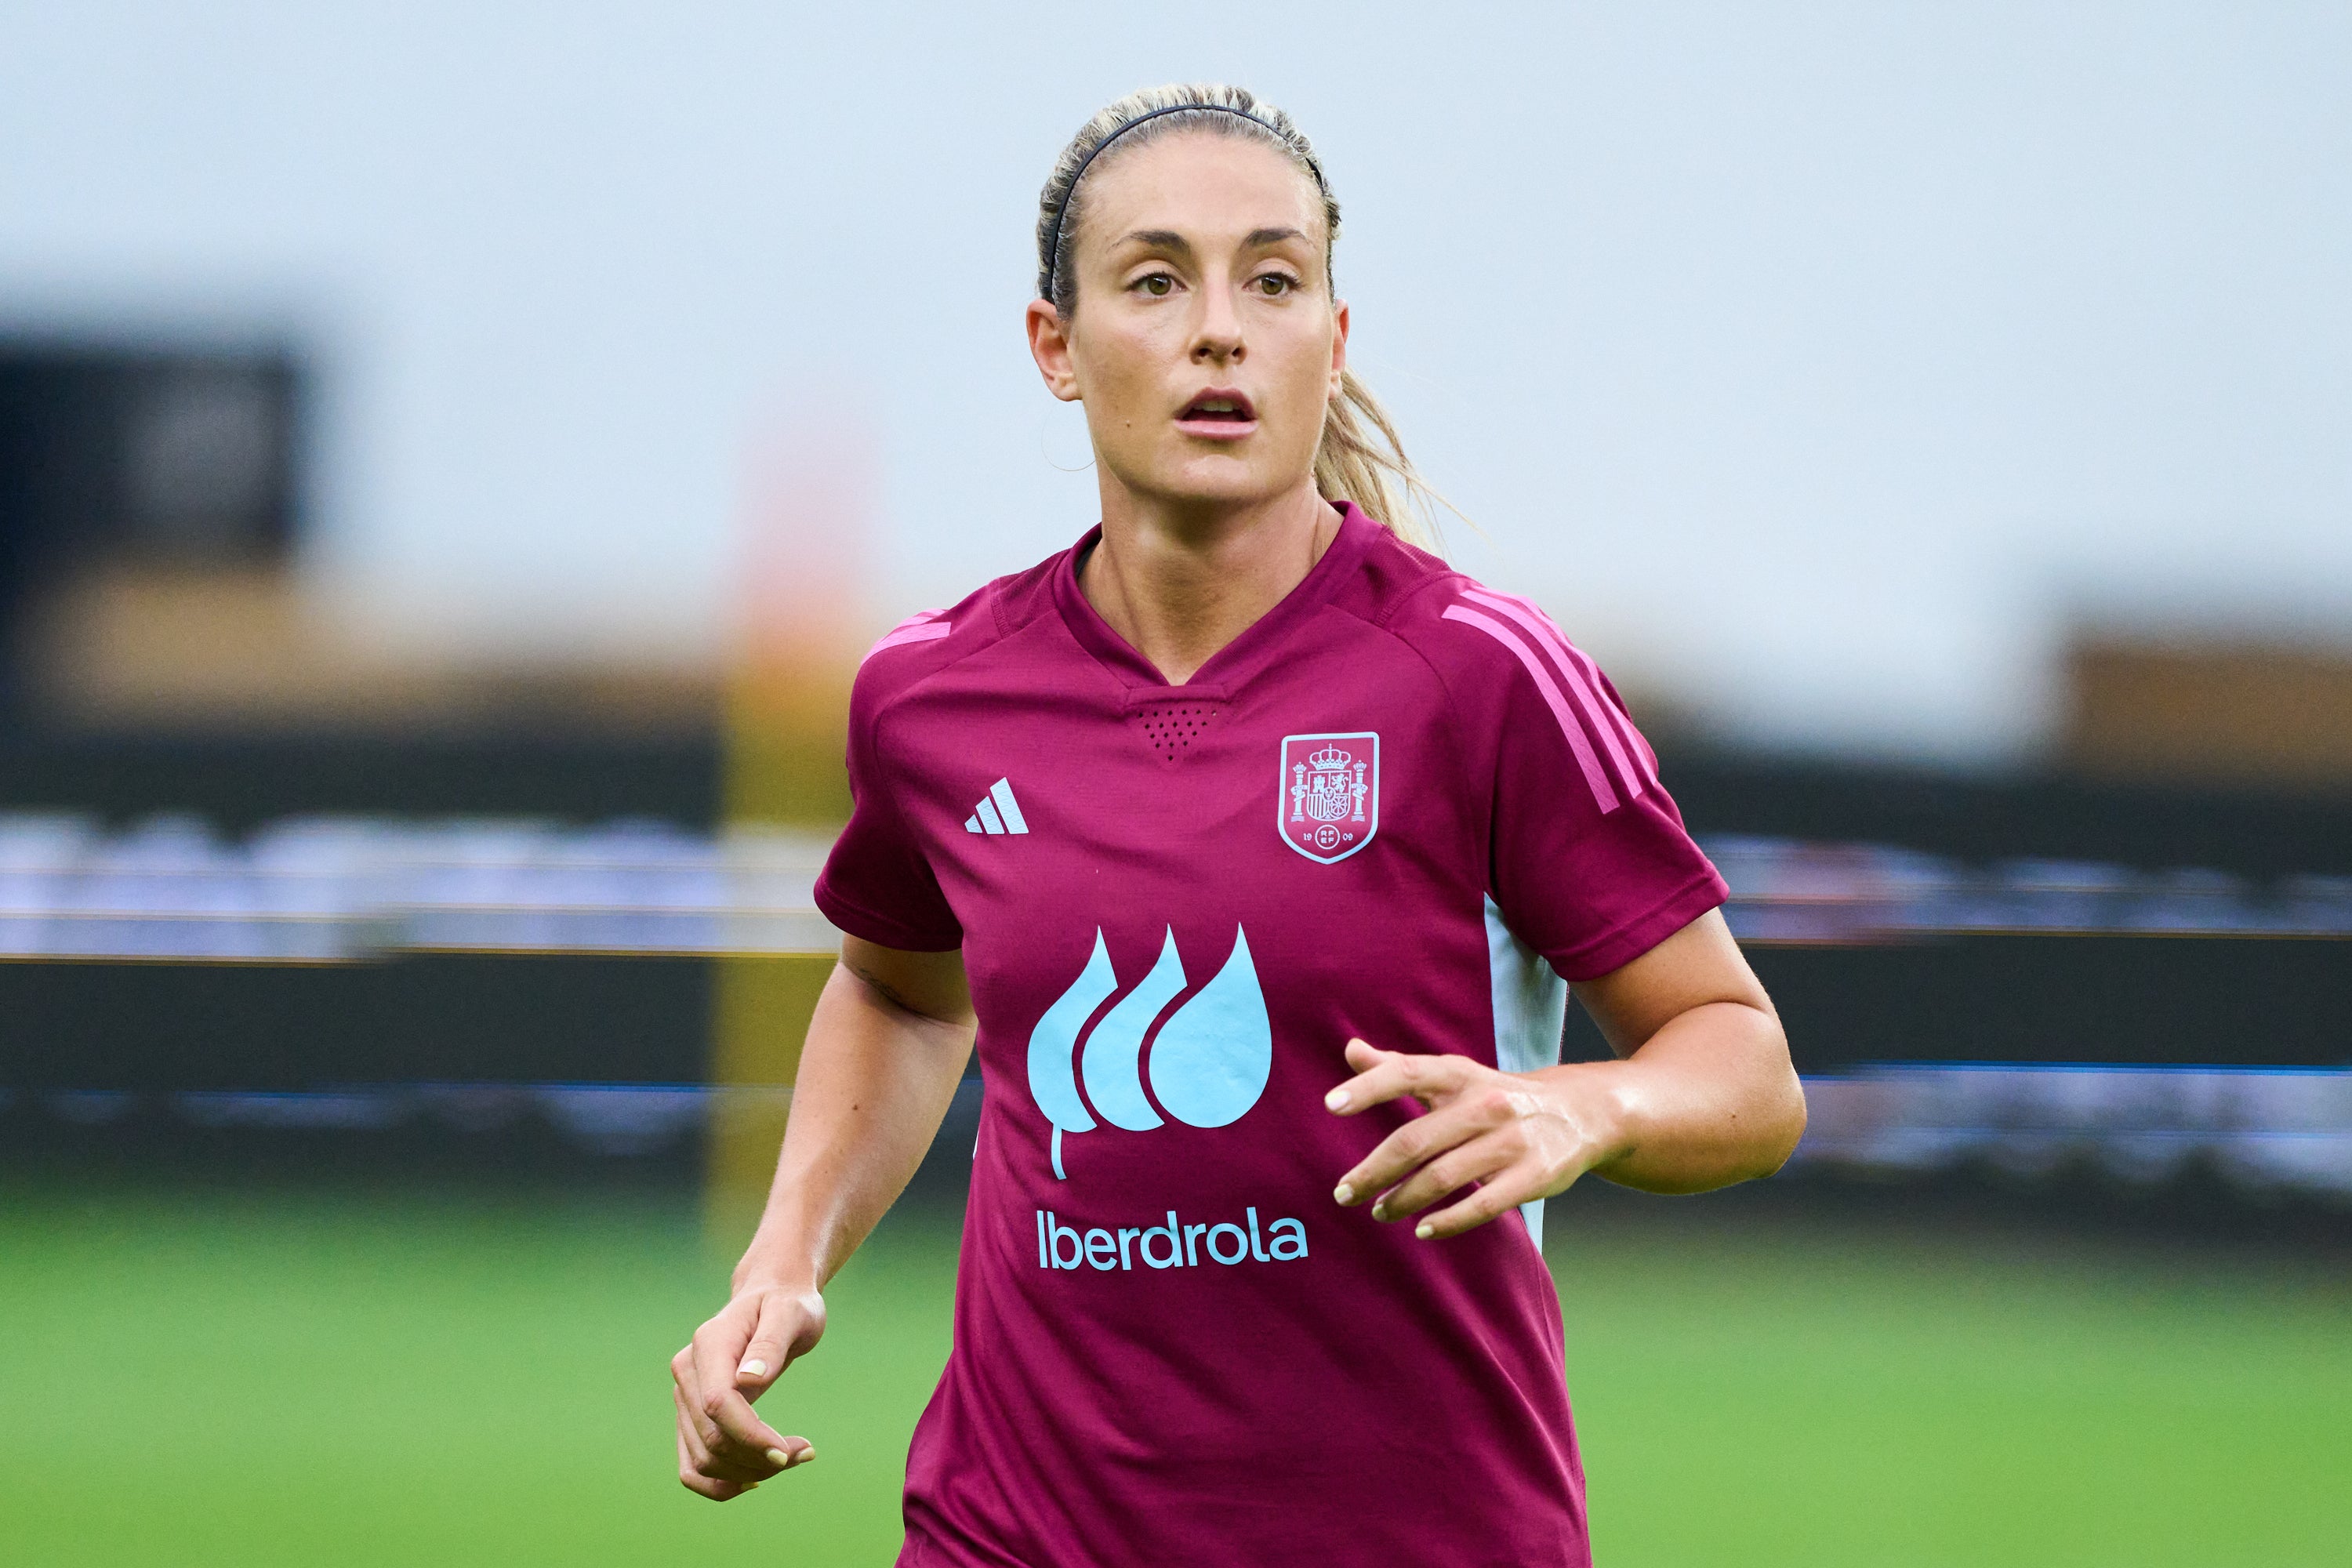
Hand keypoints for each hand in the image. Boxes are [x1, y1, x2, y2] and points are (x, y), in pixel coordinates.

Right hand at [671, 1282, 825, 1499]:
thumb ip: (771, 1344)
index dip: (749, 1436)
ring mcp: (684, 1395)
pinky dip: (721, 1482)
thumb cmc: (788, 1304)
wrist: (772, 1296)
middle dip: (758, 1457)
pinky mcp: (690, 1414)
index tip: (788, 1451)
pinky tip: (755, 1479)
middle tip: (805, 1452)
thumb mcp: (792, 1313)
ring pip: (703, 1458)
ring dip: (747, 1473)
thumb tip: (748, 1380)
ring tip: (792, 1458)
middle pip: (712, 1438)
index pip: (717, 1404)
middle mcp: (688, 1372)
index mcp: (709, 1344)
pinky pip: (692, 1464)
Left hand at [1325, 1038, 1622, 1238]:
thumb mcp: (1453, 1076)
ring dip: (1403, 1200)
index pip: (1407, 1073)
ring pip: (1443, 1177)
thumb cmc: (1495, 1096)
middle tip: (1345, 1192)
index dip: (1368, 1087)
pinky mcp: (1534, 1176)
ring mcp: (1512, 1140)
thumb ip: (1398, 1067)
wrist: (1579, 1113)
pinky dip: (1448, 1221)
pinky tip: (1423, 1230)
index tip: (1331, 1105)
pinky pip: (1482, 1205)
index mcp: (1460, 1074)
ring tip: (1379, 1212)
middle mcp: (1485, 1103)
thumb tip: (1349, 1049)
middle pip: (1415, 1140)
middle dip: (1373, 1171)